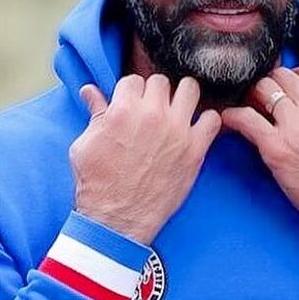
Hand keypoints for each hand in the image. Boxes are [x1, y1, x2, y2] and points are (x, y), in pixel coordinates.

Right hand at [69, 74, 221, 243]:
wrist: (116, 219)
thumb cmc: (98, 184)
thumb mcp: (85, 145)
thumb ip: (94, 114)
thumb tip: (91, 91)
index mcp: (123, 109)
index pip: (133, 79)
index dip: (132, 92)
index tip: (133, 103)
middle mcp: (152, 115)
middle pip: (160, 81)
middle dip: (155, 93)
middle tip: (153, 109)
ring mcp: (176, 130)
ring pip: (190, 89)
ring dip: (183, 97)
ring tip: (177, 111)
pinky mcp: (195, 149)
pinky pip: (212, 119)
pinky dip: (206, 122)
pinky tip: (195, 130)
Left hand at [220, 63, 298, 225]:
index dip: (294, 75)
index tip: (288, 87)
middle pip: (281, 76)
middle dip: (272, 84)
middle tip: (265, 97)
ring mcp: (295, 125)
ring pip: (262, 89)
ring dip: (253, 96)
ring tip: (249, 106)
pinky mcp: (276, 147)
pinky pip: (245, 118)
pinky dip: (233, 116)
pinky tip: (229, 119)